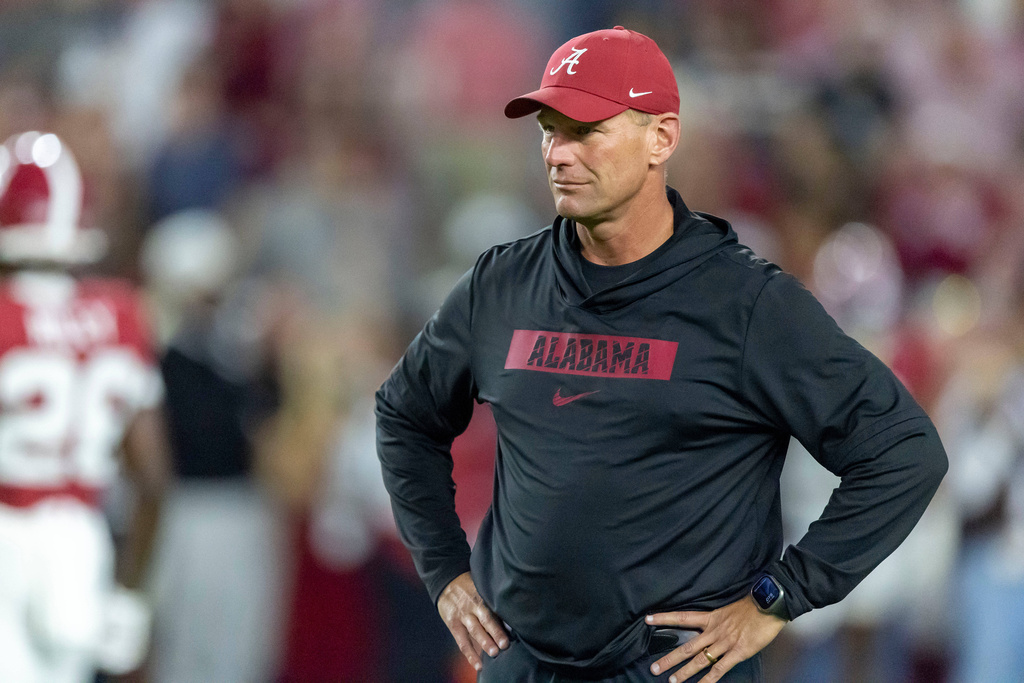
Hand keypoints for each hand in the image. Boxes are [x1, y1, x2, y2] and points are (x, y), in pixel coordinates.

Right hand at [437, 571, 509, 671]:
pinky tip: (478, 665)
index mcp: (482, 595)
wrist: (445, 584)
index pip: (494, 607)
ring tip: (494, 653)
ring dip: (484, 642)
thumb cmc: (469, 588)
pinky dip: (470, 655)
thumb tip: (510, 620)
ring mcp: (462, 615)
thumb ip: (492, 601)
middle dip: (496, 632)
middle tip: (505, 644)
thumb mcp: (481, 588)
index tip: (514, 629)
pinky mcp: (453, 625)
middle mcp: (472, 605)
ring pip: (474, 630)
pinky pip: (462, 642)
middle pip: (486, 618)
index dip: (504, 618)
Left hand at [645, 596, 786, 682]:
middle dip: (669, 658)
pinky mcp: (737, 652)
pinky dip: (708, 680)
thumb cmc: (752, 606)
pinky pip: (719, 669)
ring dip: (684, 671)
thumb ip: (718, 619)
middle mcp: (714, 631)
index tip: (648, 619)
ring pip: (699, 659)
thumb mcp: (729, 608)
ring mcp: (724, 642)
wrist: (769, 605)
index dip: (664, 618)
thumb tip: (710, 626)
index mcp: (711, 617)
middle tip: (654, 667)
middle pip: (687, 646)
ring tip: (671, 680)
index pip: (682, 617)